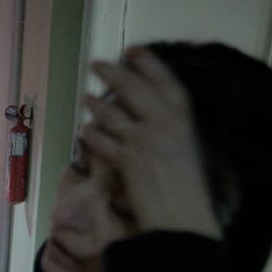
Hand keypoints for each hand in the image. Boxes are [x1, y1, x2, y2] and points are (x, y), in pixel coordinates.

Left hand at [81, 46, 220, 239]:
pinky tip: (84, 132)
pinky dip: (91, 135)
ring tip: (85, 98)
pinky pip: (101, 141)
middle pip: (134, 88)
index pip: (166, 82)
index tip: (133, 50)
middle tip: (96, 65)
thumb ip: (171, 132)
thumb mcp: (188, 154)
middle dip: (112, 73)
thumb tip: (147, 118)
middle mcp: (166, 125)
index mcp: (186, 121)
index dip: (148, 63)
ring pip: (112, 114)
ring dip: (95, 104)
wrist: (183, 221)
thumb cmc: (188, 194)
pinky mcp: (126, 160)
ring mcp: (145, 141)